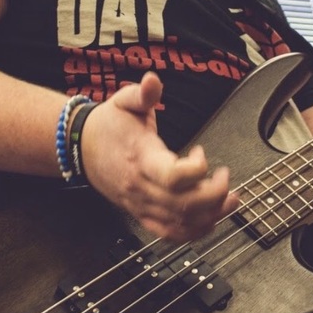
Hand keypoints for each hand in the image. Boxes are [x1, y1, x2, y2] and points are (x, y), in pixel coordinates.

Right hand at [80, 72, 238, 241]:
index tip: (200, 150)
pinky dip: (193, 232)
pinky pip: (168, 233)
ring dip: (211, 215)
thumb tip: (152, 79)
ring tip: (230, 199)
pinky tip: (210, 219)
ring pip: (179, 223)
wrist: (81, 147)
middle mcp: (141, 187)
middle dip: (214, 194)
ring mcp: (140, 204)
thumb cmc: (108, 124)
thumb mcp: (125, 101)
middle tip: (225, 176)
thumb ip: (143, 93)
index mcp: (141, 159)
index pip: (173, 177)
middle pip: (183, 205)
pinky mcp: (140, 213)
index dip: (197, 168)